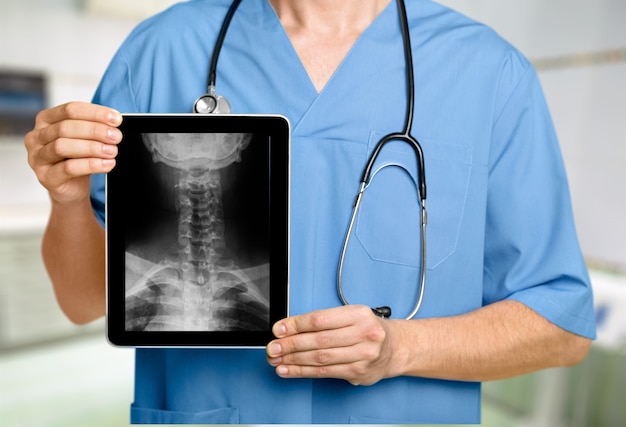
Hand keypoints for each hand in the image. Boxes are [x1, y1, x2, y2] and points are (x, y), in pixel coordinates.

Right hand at [24, 102, 122, 204]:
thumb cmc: (77, 159)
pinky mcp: (46, 177)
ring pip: (63, 146)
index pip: (70, 110)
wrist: (73, 188)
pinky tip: (107, 164)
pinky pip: (68, 168)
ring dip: (92, 148)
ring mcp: (38, 157)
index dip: (95, 113)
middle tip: (116, 136)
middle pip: (66, 127)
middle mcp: (37, 136)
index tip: (116, 119)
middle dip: (95, 131)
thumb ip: (95, 127)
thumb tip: (114, 121)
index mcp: (46, 120)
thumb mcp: (85, 138)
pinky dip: (91, 165)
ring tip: (112, 151)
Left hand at [266, 305, 399, 384]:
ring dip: (293, 360)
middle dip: (291, 344)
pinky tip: (289, 370)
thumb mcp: (351, 315)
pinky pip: (325, 373)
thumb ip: (324, 320)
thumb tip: (289, 328)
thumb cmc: (368, 329)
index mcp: (359, 314)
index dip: (296, 325)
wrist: (395, 348)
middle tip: (273, 347)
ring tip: (276, 359)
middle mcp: (363, 334)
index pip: (321, 319)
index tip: (279, 329)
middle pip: (319, 340)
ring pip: (320, 358)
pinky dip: (303, 372)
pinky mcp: (358, 373)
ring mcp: (362, 355)